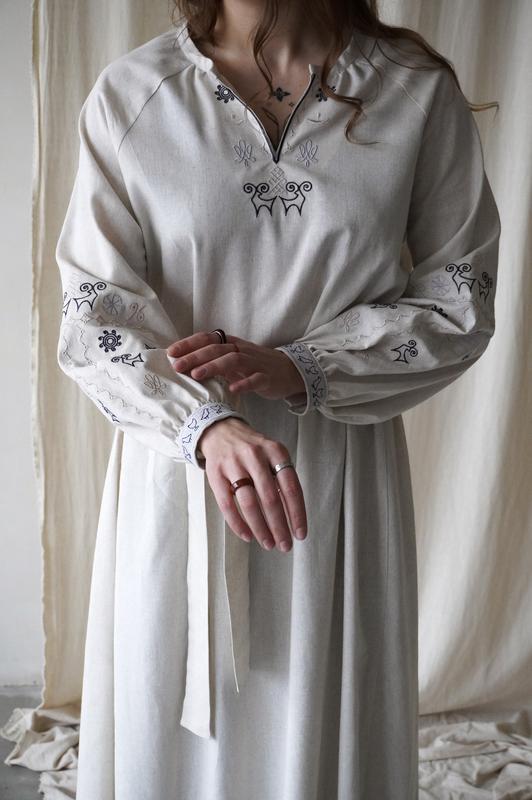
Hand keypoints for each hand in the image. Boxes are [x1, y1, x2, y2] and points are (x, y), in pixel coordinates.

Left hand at [167, 330, 304, 400]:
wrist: (289, 371)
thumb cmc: (255, 366)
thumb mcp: (232, 361)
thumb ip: (213, 361)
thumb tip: (184, 366)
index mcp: (231, 344)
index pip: (207, 339)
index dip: (189, 344)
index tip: (171, 352)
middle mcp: (241, 350)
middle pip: (216, 349)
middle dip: (195, 356)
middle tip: (177, 366)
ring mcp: (255, 363)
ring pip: (233, 360)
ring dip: (213, 367)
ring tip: (196, 375)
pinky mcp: (267, 377)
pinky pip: (256, 378)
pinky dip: (244, 383)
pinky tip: (233, 389)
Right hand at [198, 416, 307, 552]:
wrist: (221, 431)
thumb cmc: (253, 449)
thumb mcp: (273, 455)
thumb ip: (283, 480)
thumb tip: (293, 517)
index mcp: (275, 451)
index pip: (291, 487)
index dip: (297, 513)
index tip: (300, 533)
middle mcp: (255, 456)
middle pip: (270, 498)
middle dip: (279, 526)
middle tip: (285, 545)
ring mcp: (233, 464)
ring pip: (249, 503)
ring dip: (260, 528)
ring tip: (268, 543)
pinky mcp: (215, 474)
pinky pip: (227, 504)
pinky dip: (238, 523)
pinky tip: (247, 535)